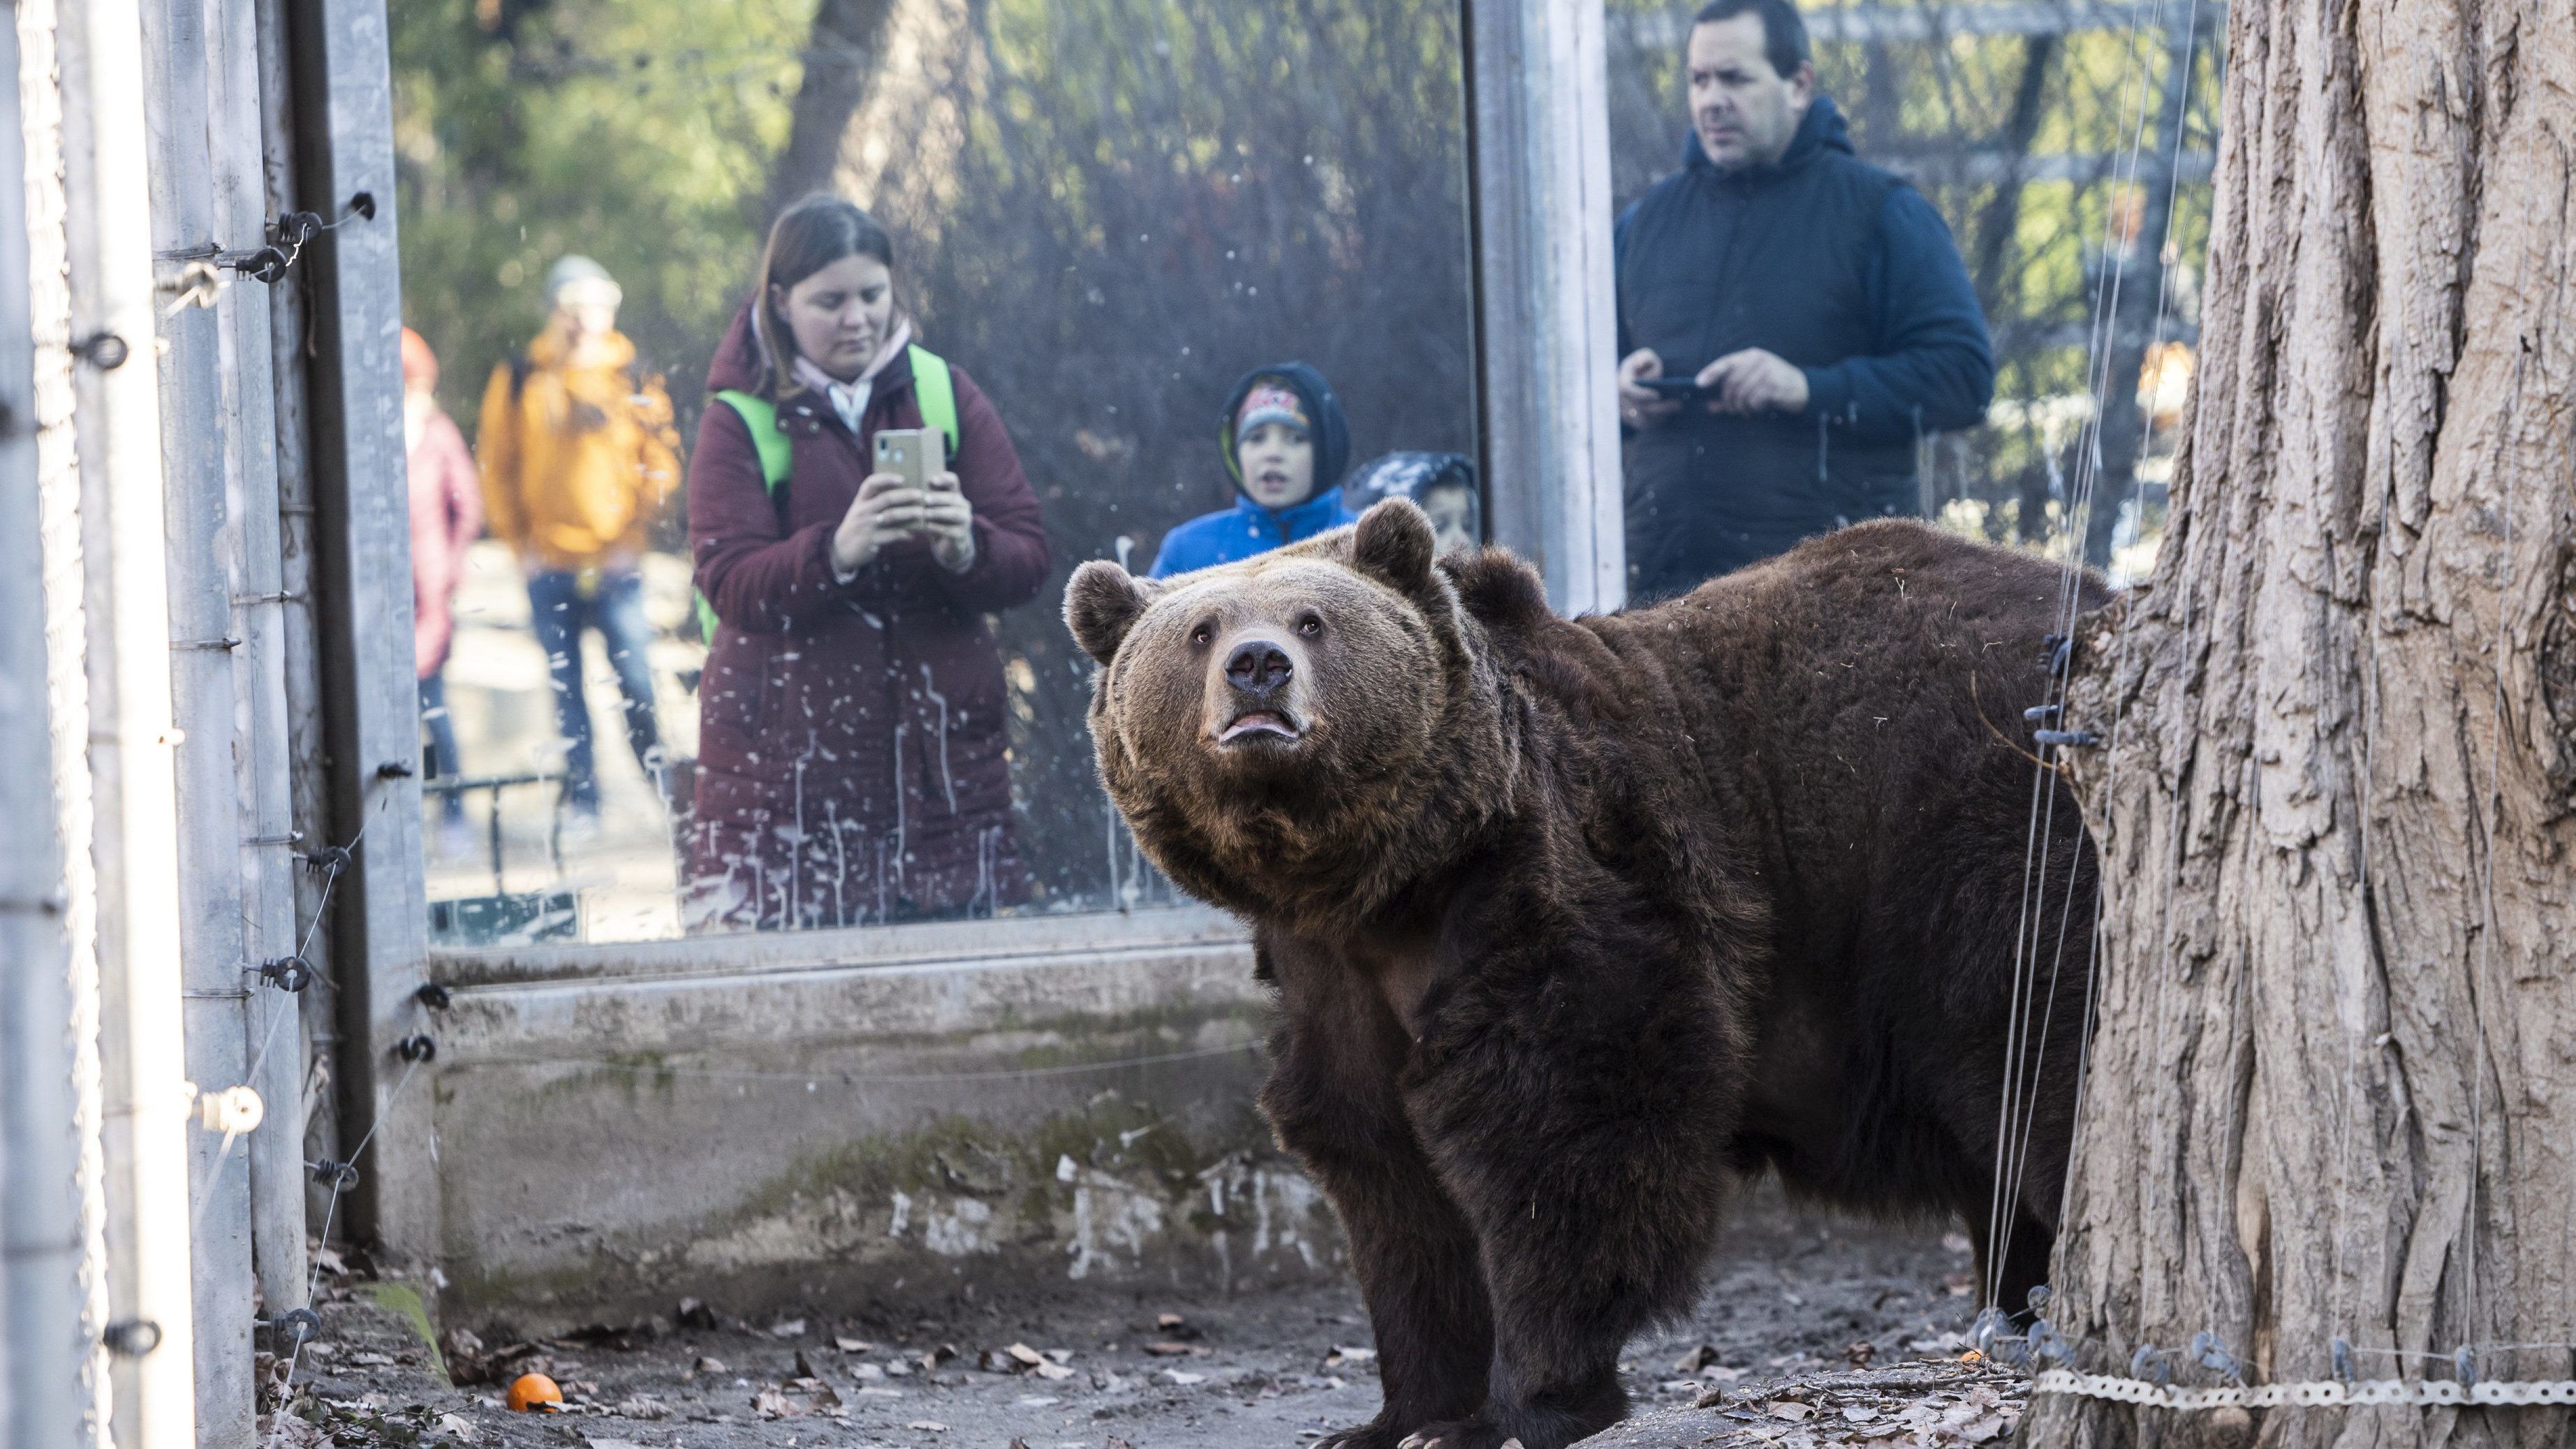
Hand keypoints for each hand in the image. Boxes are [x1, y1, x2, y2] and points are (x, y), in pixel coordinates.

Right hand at [831, 473, 926, 574]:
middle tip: (920, 495)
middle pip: (886, 498)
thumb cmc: (858, 526)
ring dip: (908, 513)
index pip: (871, 483)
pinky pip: (892, 535)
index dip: (886, 478)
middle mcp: (862, 511)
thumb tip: (902, 492)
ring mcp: (866, 526)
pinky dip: (904, 534)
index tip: (902, 478)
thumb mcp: (861, 511)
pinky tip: (913, 534)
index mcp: (860, 501)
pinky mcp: (871, 540)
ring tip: (921, 513)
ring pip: (891, 516)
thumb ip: (875, 502)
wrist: (842, 550)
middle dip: (905, 495)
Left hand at [918, 472, 976, 572]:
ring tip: (926, 513)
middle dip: (939, 498)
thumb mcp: (932, 509)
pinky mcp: (962, 534)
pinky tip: (928, 526)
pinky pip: (950, 529)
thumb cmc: (936, 523)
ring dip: (938, 512)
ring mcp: (965, 520)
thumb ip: (925, 499)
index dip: (944, 478)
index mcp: (955, 495)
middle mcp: (963, 505)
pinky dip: (938, 528)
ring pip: (954, 513)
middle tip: (925, 499)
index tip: (932, 480)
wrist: (947, 546)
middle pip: (954, 497)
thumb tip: (904, 491)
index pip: (953, 481)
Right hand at [1617, 348, 1679, 428]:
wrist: (1637, 380)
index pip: (1627, 391)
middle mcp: (1621, 400)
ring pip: (1644, 420)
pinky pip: (1647, 425)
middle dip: (1660, 407)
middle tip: (1679, 404)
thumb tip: (1640, 364)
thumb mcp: (1645, 357)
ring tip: (1678, 407)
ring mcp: (1626, 414)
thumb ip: (1645, 358)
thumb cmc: (1643, 367)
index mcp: (1621, 382)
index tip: (1657, 395)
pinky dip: (1661, 420)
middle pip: (1639, 408)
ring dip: (1662, 415)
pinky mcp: (1635, 422)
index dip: (1641, 394)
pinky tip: (1672, 413)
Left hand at [1695, 348, 1809, 414]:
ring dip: (1743, 407)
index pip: (1726, 362)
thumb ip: (1732, 393)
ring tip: (1749, 410)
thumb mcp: (1753, 385)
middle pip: (1731, 383)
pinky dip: (1756, 408)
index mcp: (1751, 356)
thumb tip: (1710, 407)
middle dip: (1729, 401)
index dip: (1711, 373)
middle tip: (1734, 410)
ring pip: (1742, 394)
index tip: (1699, 384)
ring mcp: (1767, 371)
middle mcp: (1758, 360)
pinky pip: (1755, 401)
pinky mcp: (1774, 384)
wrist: (1803, 389)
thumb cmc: (1774, 386)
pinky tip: (1763, 407)